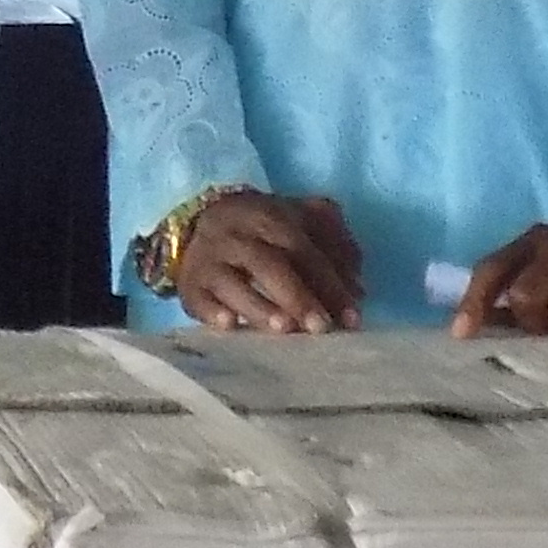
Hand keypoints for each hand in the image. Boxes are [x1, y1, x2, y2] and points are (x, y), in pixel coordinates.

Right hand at [172, 189, 364, 332]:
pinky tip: (228, 325)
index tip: (352, 317)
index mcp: (272, 217)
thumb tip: (359, 288)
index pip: (306, 250)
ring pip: (232, 281)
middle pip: (270, 264)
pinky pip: (197, 296)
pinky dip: (212, 311)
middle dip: (298, 296)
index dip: (331, 282)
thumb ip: (334, 245)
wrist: (199, 219)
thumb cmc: (264, 230)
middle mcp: (239, 235)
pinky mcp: (188, 282)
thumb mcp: (300, 222)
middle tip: (322, 328)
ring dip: (259, 306)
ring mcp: (210, 259)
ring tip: (284, 329)